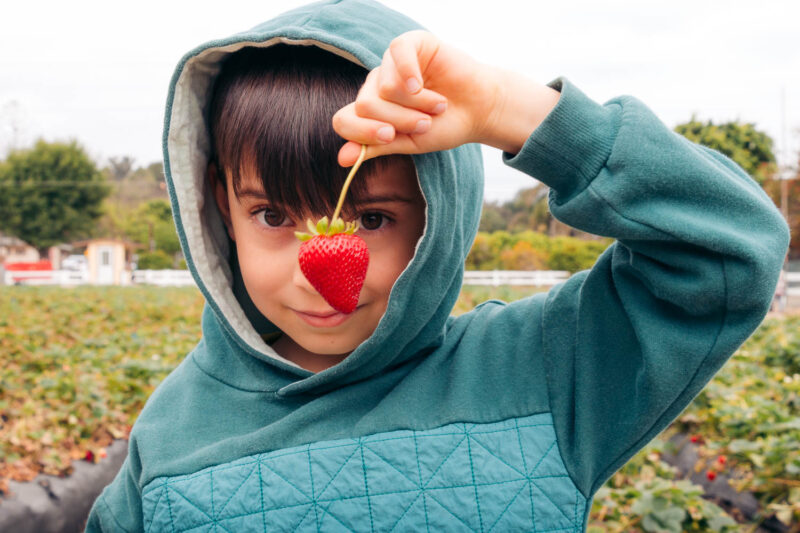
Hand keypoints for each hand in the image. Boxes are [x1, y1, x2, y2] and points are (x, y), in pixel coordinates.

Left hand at [332, 30, 504, 165]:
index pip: (343, 120)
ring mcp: (390, 63)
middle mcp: (375, 85)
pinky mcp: (410, 44)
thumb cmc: (443, 127)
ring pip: (385, 87)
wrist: (478, 111)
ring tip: (437, 104)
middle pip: (365, 106)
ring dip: (417, 103)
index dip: (363, 132)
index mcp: (370, 111)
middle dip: (401, 120)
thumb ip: (375, 148)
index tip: (392, 137)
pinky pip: (396, 54)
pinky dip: (411, 74)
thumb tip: (342, 159)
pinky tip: (423, 83)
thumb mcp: (408, 143)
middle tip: (426, 122)